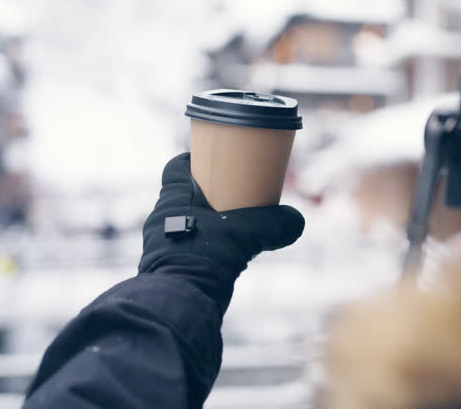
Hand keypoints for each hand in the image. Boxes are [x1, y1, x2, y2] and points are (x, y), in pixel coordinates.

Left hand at [140, 153, 304, 281]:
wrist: (181, 300)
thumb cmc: (206, 257)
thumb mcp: (247, 233)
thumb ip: (274, 223)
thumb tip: (297, 221)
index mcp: (173, 199)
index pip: (176, 168)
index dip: (194, 162)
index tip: (216, 161)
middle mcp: (163, 219)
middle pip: (185, 196)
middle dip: (209, 195)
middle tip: (234, 195)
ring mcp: (163, 245)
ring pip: (188, 224)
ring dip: (209, 225)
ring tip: (235, 228)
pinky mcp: (169, 268)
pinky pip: (189, 249)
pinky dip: (207, 249)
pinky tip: (226, 256)